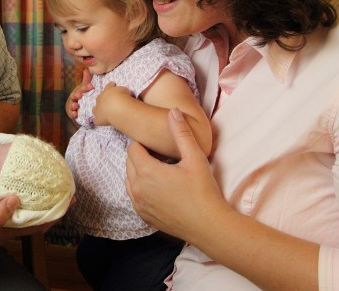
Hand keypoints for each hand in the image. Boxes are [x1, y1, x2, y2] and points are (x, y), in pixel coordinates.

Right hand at [65, 69, 91, 120]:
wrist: (79, 110)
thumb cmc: (82, 97)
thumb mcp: (84, 89)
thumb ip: (86, 80)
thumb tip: (87, 69)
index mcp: (77, 92)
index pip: (81, 88)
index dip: (85, 87)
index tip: (91, 86)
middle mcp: (73, 99)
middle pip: (74, 96)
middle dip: (77, 95)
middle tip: (80, 94)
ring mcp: (72, 106)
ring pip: (72, 105)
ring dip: (73, 105)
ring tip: (75, 105)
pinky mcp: (73, 114)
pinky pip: (72, 114)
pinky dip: (73, 114)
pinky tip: (75, 114)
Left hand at [92, 82, 131, 126]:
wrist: (117, 108)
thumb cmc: (123, 97)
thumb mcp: (125, 90)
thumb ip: (123, 91)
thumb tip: (124, 93)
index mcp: (107, 91)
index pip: (108, 86)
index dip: (111, 86)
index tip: (113, 84)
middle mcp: (100, 99)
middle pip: (99, 98)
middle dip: (103, 99)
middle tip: (108, 101)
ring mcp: (98, 109)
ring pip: (95, 109)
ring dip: (98, 110)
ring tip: (102, 112)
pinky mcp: (98, 119)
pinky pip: (96, 120)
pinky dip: (99, 121)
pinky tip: (102, 122)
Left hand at [125, 108, 227, 242]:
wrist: (209, 226)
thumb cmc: (203, 191)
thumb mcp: (194, 158)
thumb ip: (181, 133)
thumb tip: (172, 111)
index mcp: (146, 171)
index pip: (133, 147)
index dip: (144, 143)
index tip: (158, 145)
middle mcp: (137, 188)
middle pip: (129, 162)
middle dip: (141, 155)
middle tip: (161, 156)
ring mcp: (139, 204)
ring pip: (129, 179)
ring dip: (139, 172)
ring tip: (160, 171)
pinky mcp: (143, 215)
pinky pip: (134, 195)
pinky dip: (141, 188)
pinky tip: (159, 187)